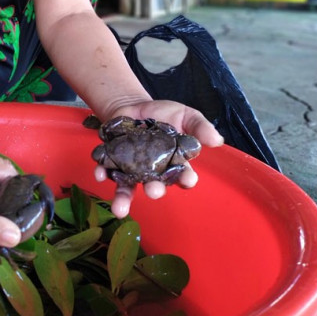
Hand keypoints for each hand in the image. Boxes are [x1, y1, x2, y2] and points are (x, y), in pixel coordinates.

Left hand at [94, 100, 223, 218]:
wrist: (133, 106)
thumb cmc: (163, 115)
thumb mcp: (185, 115)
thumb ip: (200, 127)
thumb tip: (217, 141)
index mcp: (175, 165)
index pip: (183, 176)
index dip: (186, 179)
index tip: (188, 179)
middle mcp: (154, 173)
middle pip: (156, 186)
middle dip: (155, 190)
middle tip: (154, 191)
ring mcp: (132, 170)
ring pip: (128, 188)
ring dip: (123, 199)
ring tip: (120, 209)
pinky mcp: (113, 163)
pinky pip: (107, 172)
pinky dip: (102, 174)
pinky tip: (99, 174)